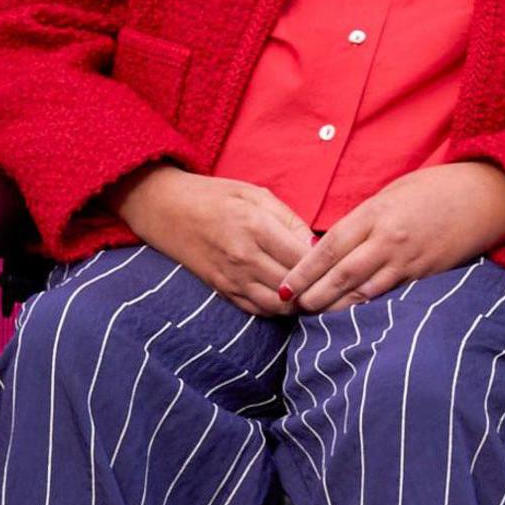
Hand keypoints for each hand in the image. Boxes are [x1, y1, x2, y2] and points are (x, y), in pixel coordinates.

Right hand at [114, 166, 315, 317]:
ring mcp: (231, 277)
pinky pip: (257, 310)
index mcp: (255, 225)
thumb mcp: (255, 193)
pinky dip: (277, 309)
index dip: (326, 264)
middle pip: (294, 286)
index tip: (339, 263)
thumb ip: (289, 219)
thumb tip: (315, 246)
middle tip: (335, 284)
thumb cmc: (214, 195)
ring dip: (299, 303)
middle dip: (318, 288)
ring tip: (314, 292)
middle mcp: (243, 256)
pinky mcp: (222, 290)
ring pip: (278, 306)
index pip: (303, 258)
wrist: (164, 209)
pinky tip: (289, 299)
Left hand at [280, 160, 504, 312]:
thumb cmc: (439, 187)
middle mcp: (389, 239)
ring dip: (338, 307)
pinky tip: (356, 319)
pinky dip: (371, 308)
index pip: (330, 246)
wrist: (489, 196)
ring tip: (317, 318)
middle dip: (315, 294)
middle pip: (342, 275)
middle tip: (294, 309)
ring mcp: (410, 261)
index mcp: (377, 213)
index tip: (287, 286)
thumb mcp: (395, 192)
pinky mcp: (428, 276)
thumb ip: (367, 218)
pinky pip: (392, 296)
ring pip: (365, 292)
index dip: (305, 269)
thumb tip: (339, 242)